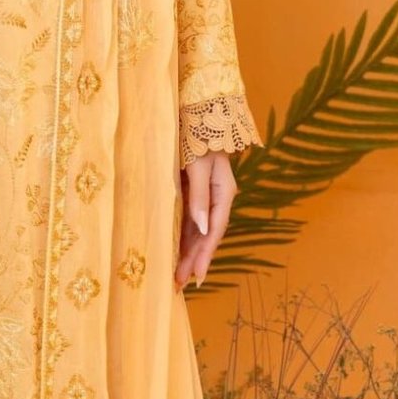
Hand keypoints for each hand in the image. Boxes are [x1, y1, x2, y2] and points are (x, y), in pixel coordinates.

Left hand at [175, 150, 234, 288]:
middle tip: (180, 283)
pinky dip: (181, 237)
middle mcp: (215, 199)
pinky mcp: (190, 192)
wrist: (196, 115)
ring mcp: (203, 196)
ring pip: (196, 230)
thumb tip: (203, 228)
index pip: (215, 230)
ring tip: (177, 276)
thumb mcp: (199, 166)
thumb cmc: (198, 137)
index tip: (197, 276)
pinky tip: (173, 250)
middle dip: (194, 259)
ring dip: (187, 252)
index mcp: (224, 193)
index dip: (205, 254)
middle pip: (205, 235)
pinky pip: (187, 220)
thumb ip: (201, 196)